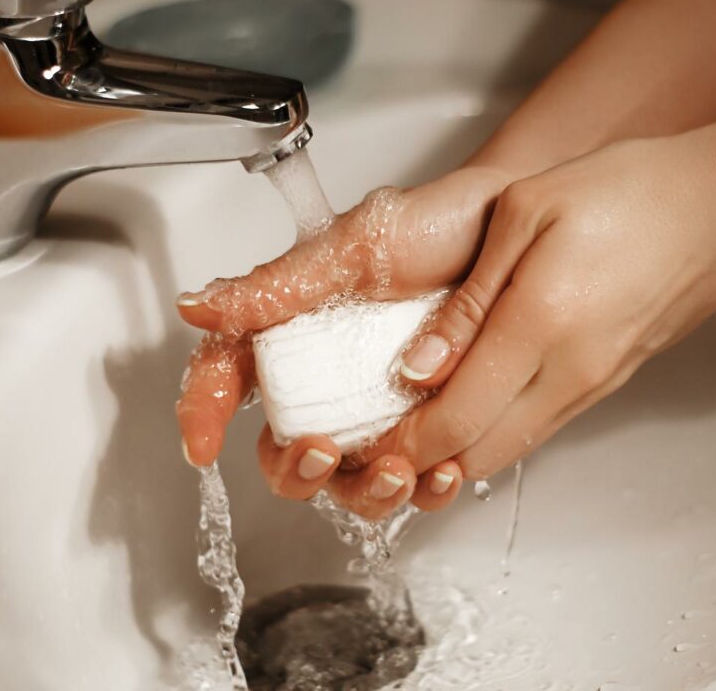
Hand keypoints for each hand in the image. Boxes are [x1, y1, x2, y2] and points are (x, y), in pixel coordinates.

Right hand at [175, 165, 510, 517]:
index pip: (229, 378)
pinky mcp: (435, 427)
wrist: (518, 231)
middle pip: (285, 451)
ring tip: (398, 470)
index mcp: (295, 332)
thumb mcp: (352, 251)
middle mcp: (332, 379)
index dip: (204, 415)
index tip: (203, 446)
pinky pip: (419, 479)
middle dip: (295, 470)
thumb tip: (197, 306)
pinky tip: (445, 471)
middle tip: (323, 453)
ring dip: (365, 491)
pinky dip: (428, 490)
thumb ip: (275, 287)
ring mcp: (383, 408)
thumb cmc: (436, 225)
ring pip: (350, 480)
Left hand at [178, 102, 715, 517]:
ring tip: (408, 447)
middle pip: (477, 453)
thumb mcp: (528, 213)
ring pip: (509, 449)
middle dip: (417, 466)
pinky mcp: (607, 381)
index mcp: (540, 326)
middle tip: (370, 458)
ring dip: (454, 458)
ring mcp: (593, 384)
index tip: (360, 446)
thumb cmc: (632, 191)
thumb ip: (469, 300)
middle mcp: (569, 372)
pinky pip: (539, 426)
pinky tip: (469, 419)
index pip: (452, 420)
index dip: (399, 445)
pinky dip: (493, 436)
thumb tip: (418, 367)